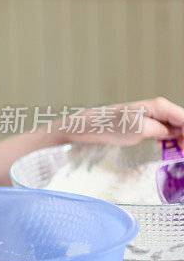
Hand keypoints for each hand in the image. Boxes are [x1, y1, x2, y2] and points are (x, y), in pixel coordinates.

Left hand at [58, 97, 183, 146]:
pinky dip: (167, 139)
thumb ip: (162, 131)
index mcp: (160, 106)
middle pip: (183, 123)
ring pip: (175, 127)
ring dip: (177, 139)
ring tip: (173, 151)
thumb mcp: (139, 130)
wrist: (86, 127)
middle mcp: (158, 108)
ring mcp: (151, 115)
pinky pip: (164, 130)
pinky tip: (161, 146)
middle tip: (180, 154)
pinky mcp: (144, 122)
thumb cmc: (109, 126)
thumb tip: (175, 133)